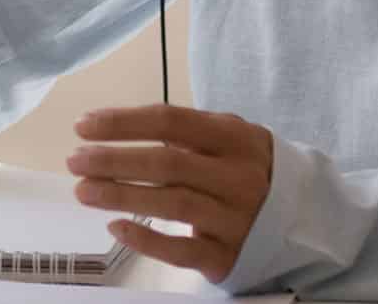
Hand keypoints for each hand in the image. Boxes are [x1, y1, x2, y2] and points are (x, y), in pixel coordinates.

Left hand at [67, 104, 274, 283]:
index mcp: (234, 138)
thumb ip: (185, 130)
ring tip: (83, 190)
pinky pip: (182, 250)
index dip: (123, 122)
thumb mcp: (229, 137)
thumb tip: (115, 128)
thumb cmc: (247, 169)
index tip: (83, 126)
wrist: (302, 218)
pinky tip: (115, 227)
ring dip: (121, 195)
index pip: (171, 121)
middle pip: (167, 163)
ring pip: (172, 204)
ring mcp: (235, 219)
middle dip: (114, 160)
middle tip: (75, 161)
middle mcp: (237, 177)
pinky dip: (147, 239)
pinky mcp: (228, 256)